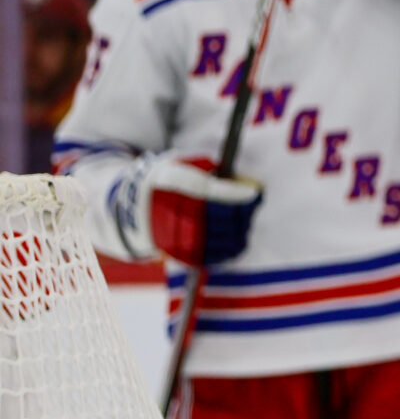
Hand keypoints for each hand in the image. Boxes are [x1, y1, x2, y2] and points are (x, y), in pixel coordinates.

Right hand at [112, 155, 261, 265]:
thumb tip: (226, 170)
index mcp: (173, 186)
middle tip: (254, 206)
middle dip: (242, 212)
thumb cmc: (160, 181)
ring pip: (217, 238)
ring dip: (239, 231)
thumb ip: (201, 164)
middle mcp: (173, 212)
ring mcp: (174, 235)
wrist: (125, 209)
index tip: (256, 193)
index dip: (238, 194)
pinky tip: (239, 242)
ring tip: (247, 222)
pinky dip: (228, 250)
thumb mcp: (175, 162)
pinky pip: (209, 255)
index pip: (213, 193)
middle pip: (219, 216)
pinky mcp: (177, 253)